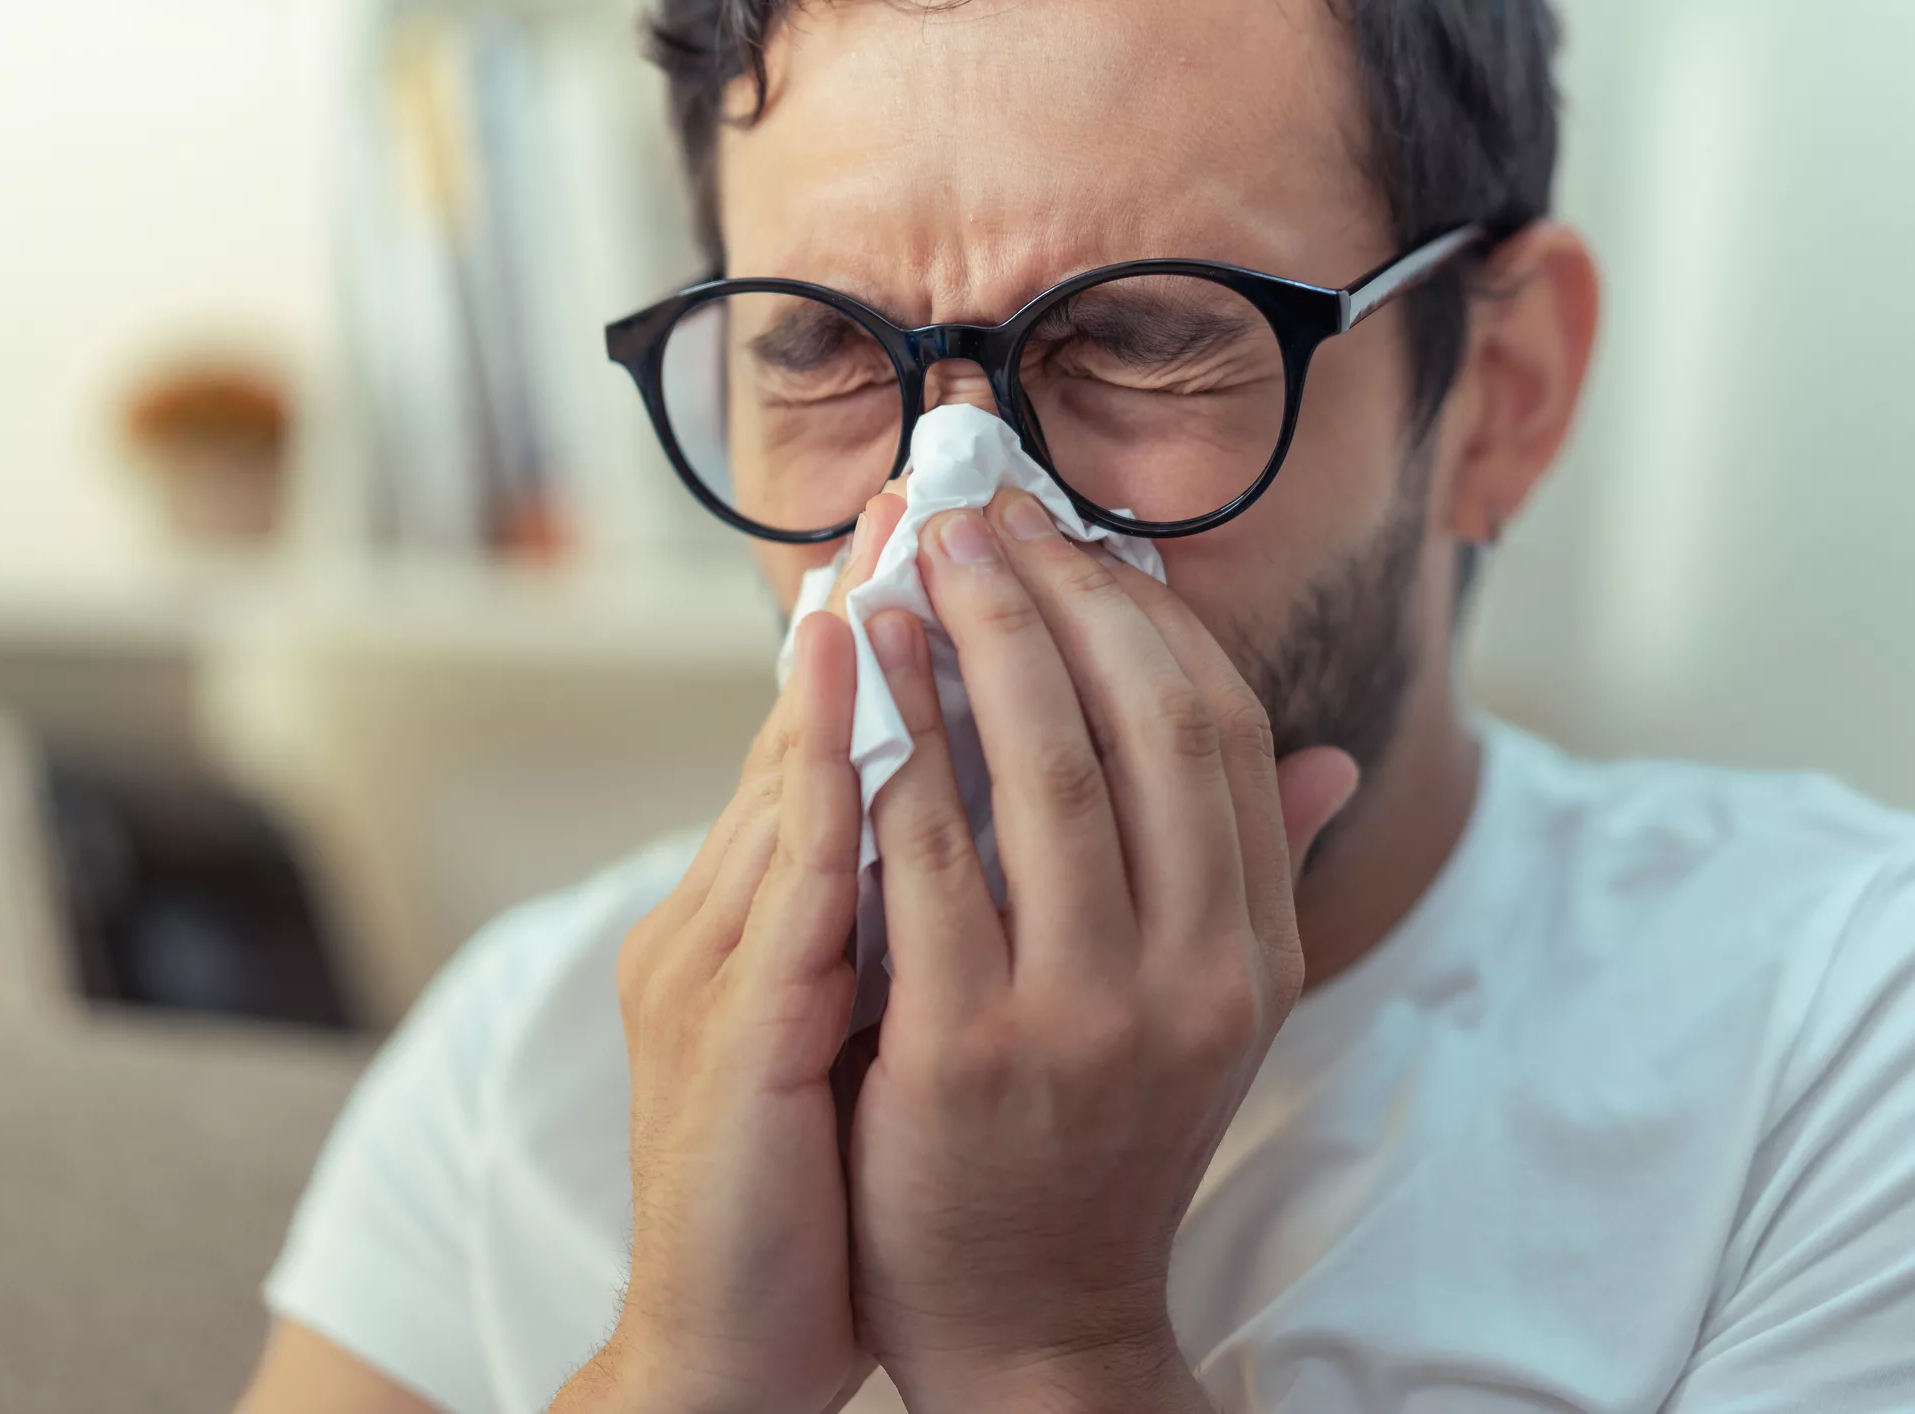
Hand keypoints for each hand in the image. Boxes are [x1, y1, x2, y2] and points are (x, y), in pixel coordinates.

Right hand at [554, 497, 905, 1413]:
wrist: (730, 1341)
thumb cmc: (821, 1183)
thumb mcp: (870, 1030)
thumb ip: (913, 918)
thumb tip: (983, 819)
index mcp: (764, 923)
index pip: (831, 752)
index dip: (887, 644)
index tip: (946, 545)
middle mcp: (725, 923)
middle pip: (801, 732)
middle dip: (870, 607)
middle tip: (925, 493)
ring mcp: (715, 968)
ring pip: (787, 774)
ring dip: (840, 647)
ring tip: (894, 538)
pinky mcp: (725, 1030)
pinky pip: (787, 874)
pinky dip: (814, 762)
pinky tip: (852, 678)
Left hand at [845, 489, 1358, 1412]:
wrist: (1030, 1321)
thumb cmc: (1099, 1143)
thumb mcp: (1204, 1019)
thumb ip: (1243, 878)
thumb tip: (1327, 761)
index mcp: (1253, 952)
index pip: (1223, 731)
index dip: (1145, 617)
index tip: (1072, 541)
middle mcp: (1192, 975)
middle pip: (1140, 723)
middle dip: (1056, 597)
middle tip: (979, 514)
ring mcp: (1084, 1014)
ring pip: (1038, 770)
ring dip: (972, 642)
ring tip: (914, 561)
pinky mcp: (970, 1049)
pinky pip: (928, 858)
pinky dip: (892, 747)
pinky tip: (854, 676)